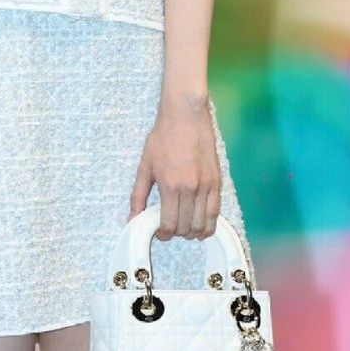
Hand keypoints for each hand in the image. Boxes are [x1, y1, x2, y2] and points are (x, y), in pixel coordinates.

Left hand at [128, 94, 220, 240]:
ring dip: (192, 232)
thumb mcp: (145, 165)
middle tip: (169, 227)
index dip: (163, 234)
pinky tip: (201, 227)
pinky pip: (216, 213)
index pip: (169, 225)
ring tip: (184, 228)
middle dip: (176, 233)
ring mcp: (206, 186)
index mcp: (169, 186)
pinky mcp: (217, 182)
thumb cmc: (162, 137)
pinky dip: (209, 225)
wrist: (185, 116)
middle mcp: (189, 189)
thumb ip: (138, 195)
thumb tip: (132, 218)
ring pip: (202, 224)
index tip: (159, 231)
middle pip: (185, 228)